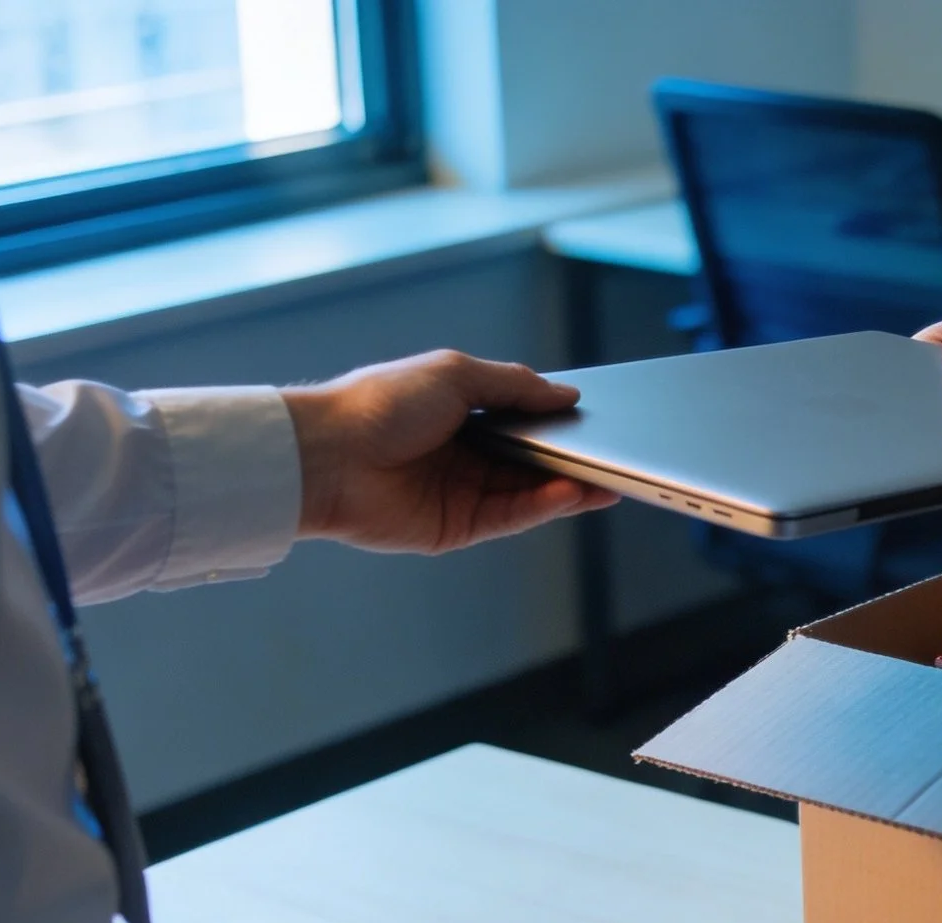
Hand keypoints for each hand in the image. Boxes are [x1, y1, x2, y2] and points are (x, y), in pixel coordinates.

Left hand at [283, 351, 617, 553]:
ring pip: (528, 492)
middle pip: (530, 461)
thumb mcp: (455, 374)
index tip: (593, 421)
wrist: (327, 455)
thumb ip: (514, 385)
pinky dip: (543, 507)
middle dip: (571, 459)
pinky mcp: (456, 528)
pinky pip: (510, 517)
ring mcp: (461, 493)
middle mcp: (462, 454)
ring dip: (568, 487)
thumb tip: (565, 393)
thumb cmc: (378, 404)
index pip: (521, 420)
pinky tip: (570, 494)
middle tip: (614, 458)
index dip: (555, 422)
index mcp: (458, 413)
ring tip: (607, 480)